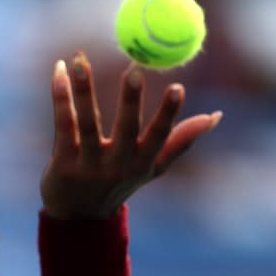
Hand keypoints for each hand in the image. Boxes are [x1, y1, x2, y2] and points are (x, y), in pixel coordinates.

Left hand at [40, 52, 221, 219]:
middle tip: (134, 69)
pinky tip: (59, 70)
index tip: (178, 87)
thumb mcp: (152, 167)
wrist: (77, 216)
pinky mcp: (62, 163)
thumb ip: (180, 141)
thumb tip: (216, 116)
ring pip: (86, 123)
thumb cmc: (119, 183)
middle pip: (126, 129)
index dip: (169, 114)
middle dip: (131, 100)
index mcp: (142, 163)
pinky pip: (62, 124)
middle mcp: (117, 166)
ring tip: (80, 60)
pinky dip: (61, 97)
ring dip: (84, 90)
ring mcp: (88, 165)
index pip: (159, 137)